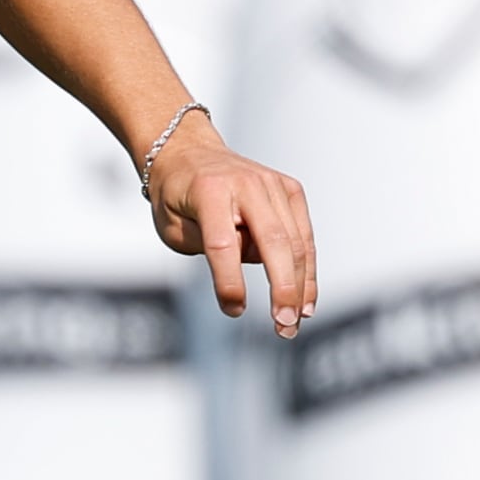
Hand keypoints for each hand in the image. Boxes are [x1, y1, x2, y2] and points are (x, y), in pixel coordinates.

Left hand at [146, 113, 318, 337]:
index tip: (233, 309)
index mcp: (210, 191)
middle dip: (281, 287)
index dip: (229, 280)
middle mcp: (247, 183)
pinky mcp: (290, 190)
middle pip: (272, 241)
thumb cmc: (176, 198)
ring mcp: (273, 184)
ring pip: (296, 241)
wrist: (189, 154)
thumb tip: (253, 262)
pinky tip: (306, 299)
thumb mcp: (172, 226)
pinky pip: (303, 234)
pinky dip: (307, 268)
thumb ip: (208, 246)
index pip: (223, 243)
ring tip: (295, 321)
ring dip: (300, 285)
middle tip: (283, 325)